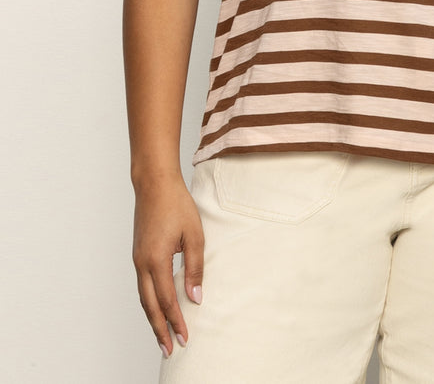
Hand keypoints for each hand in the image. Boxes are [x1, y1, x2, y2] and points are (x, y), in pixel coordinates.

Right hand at [132, 174, 204, 357]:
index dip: (176, 321)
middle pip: (149, 306)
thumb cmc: (176, 205)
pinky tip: (156, 308)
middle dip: (160, 329)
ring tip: (162, 336)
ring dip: (152, 319)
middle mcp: (142, 264)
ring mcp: (137, 260)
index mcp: (156, 260)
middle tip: (170, 350)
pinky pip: (142, 286)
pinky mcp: (138, 255)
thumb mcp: (194, 235)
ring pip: (143, 298)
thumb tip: (196, 296)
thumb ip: (194, 267)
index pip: (167, 300)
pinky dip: (149, 302)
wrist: (154, 184)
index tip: (185, 338)